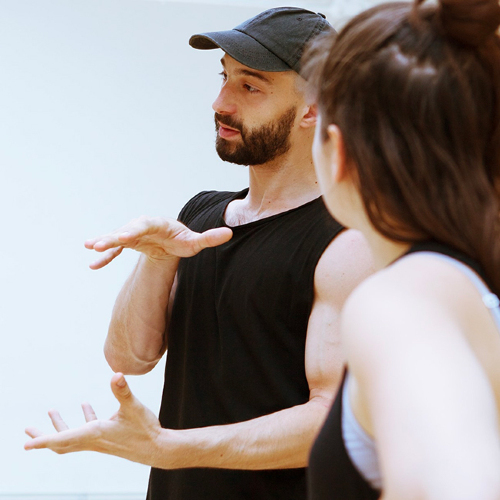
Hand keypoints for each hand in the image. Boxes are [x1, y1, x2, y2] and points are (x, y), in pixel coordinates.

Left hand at [24, 373, 164, 466]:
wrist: (157, 449)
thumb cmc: (146, 430)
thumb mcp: (134, 408)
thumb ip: (123, 392)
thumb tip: (116, 375)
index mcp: (95, 434)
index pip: (62, 440)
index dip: (43, 440)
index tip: (26, 444)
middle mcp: (93, 440)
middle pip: (60, 443)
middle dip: (42, 436)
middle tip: (27, 430)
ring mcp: (99, 441)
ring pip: (71, 439)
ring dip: (59, 428)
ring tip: (52, 412)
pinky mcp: (107, 439)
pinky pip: (86, 432)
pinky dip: (81, 421)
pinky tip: (86, 406)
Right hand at [85, 216, 231, 269]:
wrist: (171, 239)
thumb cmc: (183, 240)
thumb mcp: (195, 242)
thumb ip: (209, 238)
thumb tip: (230, 233)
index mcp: (158, 224)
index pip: (145, 225)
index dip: (134, 230)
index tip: (124, 237)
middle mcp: (142, 226)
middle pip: (127, 230)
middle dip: (114, 237)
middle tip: (100, 243)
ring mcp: (133, 235)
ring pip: (117, 238)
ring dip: (104, 243)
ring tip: (90, 247)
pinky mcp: (128, 244)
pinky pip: (115, 250)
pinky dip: (105, 256)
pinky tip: (93, 265)